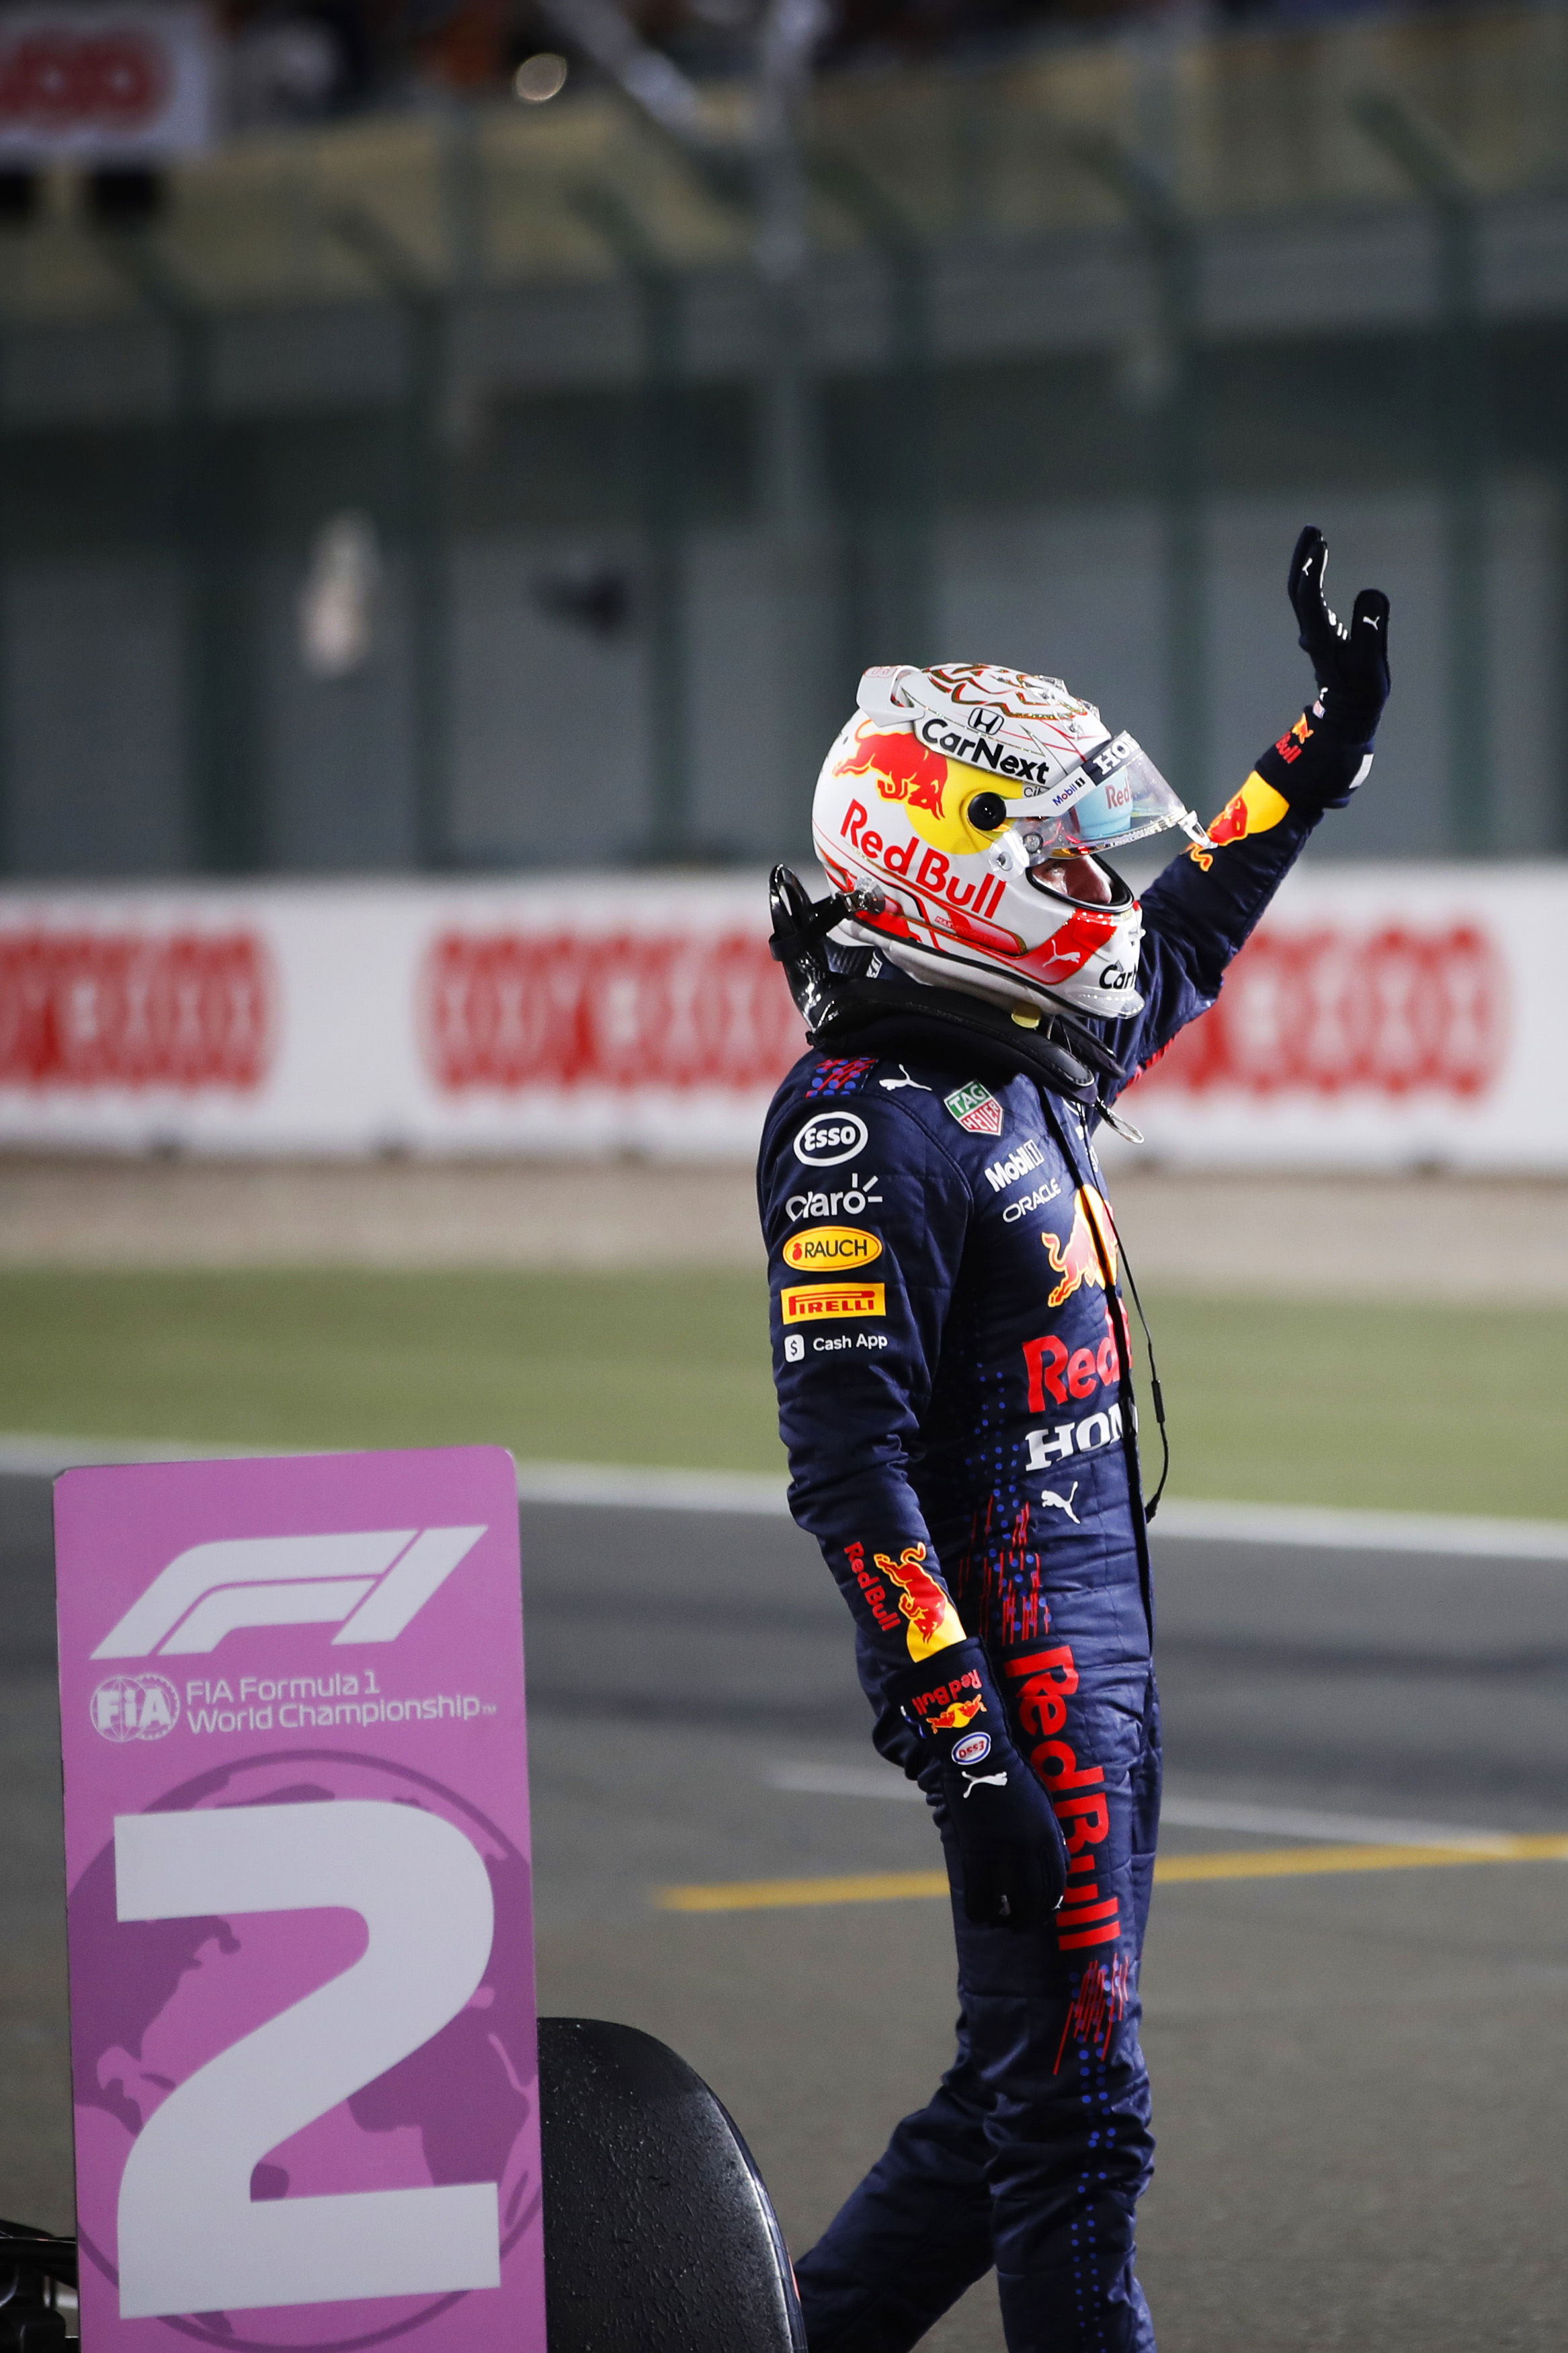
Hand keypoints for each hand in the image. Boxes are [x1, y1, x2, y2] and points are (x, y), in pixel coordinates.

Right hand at [887, 1639, 1066, 1928]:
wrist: (982, 1754)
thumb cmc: (1013, 1771)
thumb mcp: (1041, 1801)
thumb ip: (1047, 1831)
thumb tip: (1053, 1856)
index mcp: (1050, 1835)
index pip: (1058, 1883)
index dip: (1052, 1902)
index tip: (1045, 1910)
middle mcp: (1031, 1850)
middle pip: (1037, 1899)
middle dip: (1031, 1917)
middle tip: (1022, 1924)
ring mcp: (1003, 1853)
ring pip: (1009, 1902)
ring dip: (1006, 1919)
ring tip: (1001, 1923)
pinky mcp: (977, 1851)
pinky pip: (979, 1893)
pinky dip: (980, 1909)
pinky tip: (979, 1915)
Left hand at [1288, 525, 1390, 747]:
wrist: (1349, 717)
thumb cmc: (1362, 693)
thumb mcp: (1371, 665)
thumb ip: (1371, 631)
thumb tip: (1371, 596)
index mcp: (1321, 641)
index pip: (1309, 599)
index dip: (1313, 570)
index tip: (1320, 544)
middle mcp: (1312, 634)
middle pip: (1298, 590)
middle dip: (1303, 558)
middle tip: (1312, 529)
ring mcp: (1315, 633)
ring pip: (1302, 593)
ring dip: (1307, 564)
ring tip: (1315, 535)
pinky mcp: (1323, 633)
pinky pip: (1312, 599)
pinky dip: (1315, 577)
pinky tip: (1320, 560)